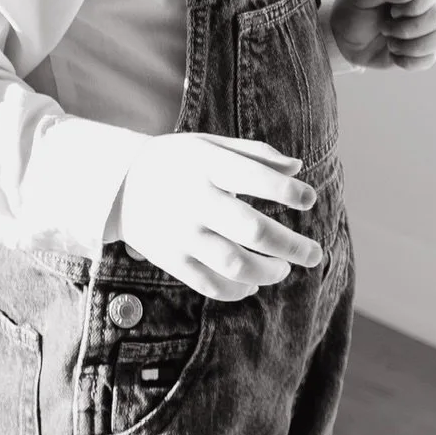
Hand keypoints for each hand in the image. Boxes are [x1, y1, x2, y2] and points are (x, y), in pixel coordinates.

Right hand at [115, 133, 324, 298]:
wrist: (120, 185)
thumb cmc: (178, 161)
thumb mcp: (210, 144)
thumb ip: (254, 154)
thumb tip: (298, 167)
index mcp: (207, 165)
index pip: (255, 178)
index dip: (289, 192)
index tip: (309, 199)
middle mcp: (195, 200)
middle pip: (253, 230)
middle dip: (292, 245)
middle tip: (315, 253)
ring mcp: (182, 234)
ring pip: (235, 265)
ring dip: (268, 272)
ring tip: (283, 268)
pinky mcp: (172, 260)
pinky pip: (211, 285)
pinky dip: (238, 290)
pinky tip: (252, 283)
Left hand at [328, 0, 435, 71]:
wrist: (344, 37)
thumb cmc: (352, 7)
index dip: (415, 5)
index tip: (392, 11)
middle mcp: (424, 1)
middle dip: (407, 29)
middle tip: (384, 28)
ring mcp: (426, 25)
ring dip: (411, 46)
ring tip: (390, 43)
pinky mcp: (423, 48)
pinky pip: (431, 58)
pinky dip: (409, 61)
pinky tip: (393, 54)